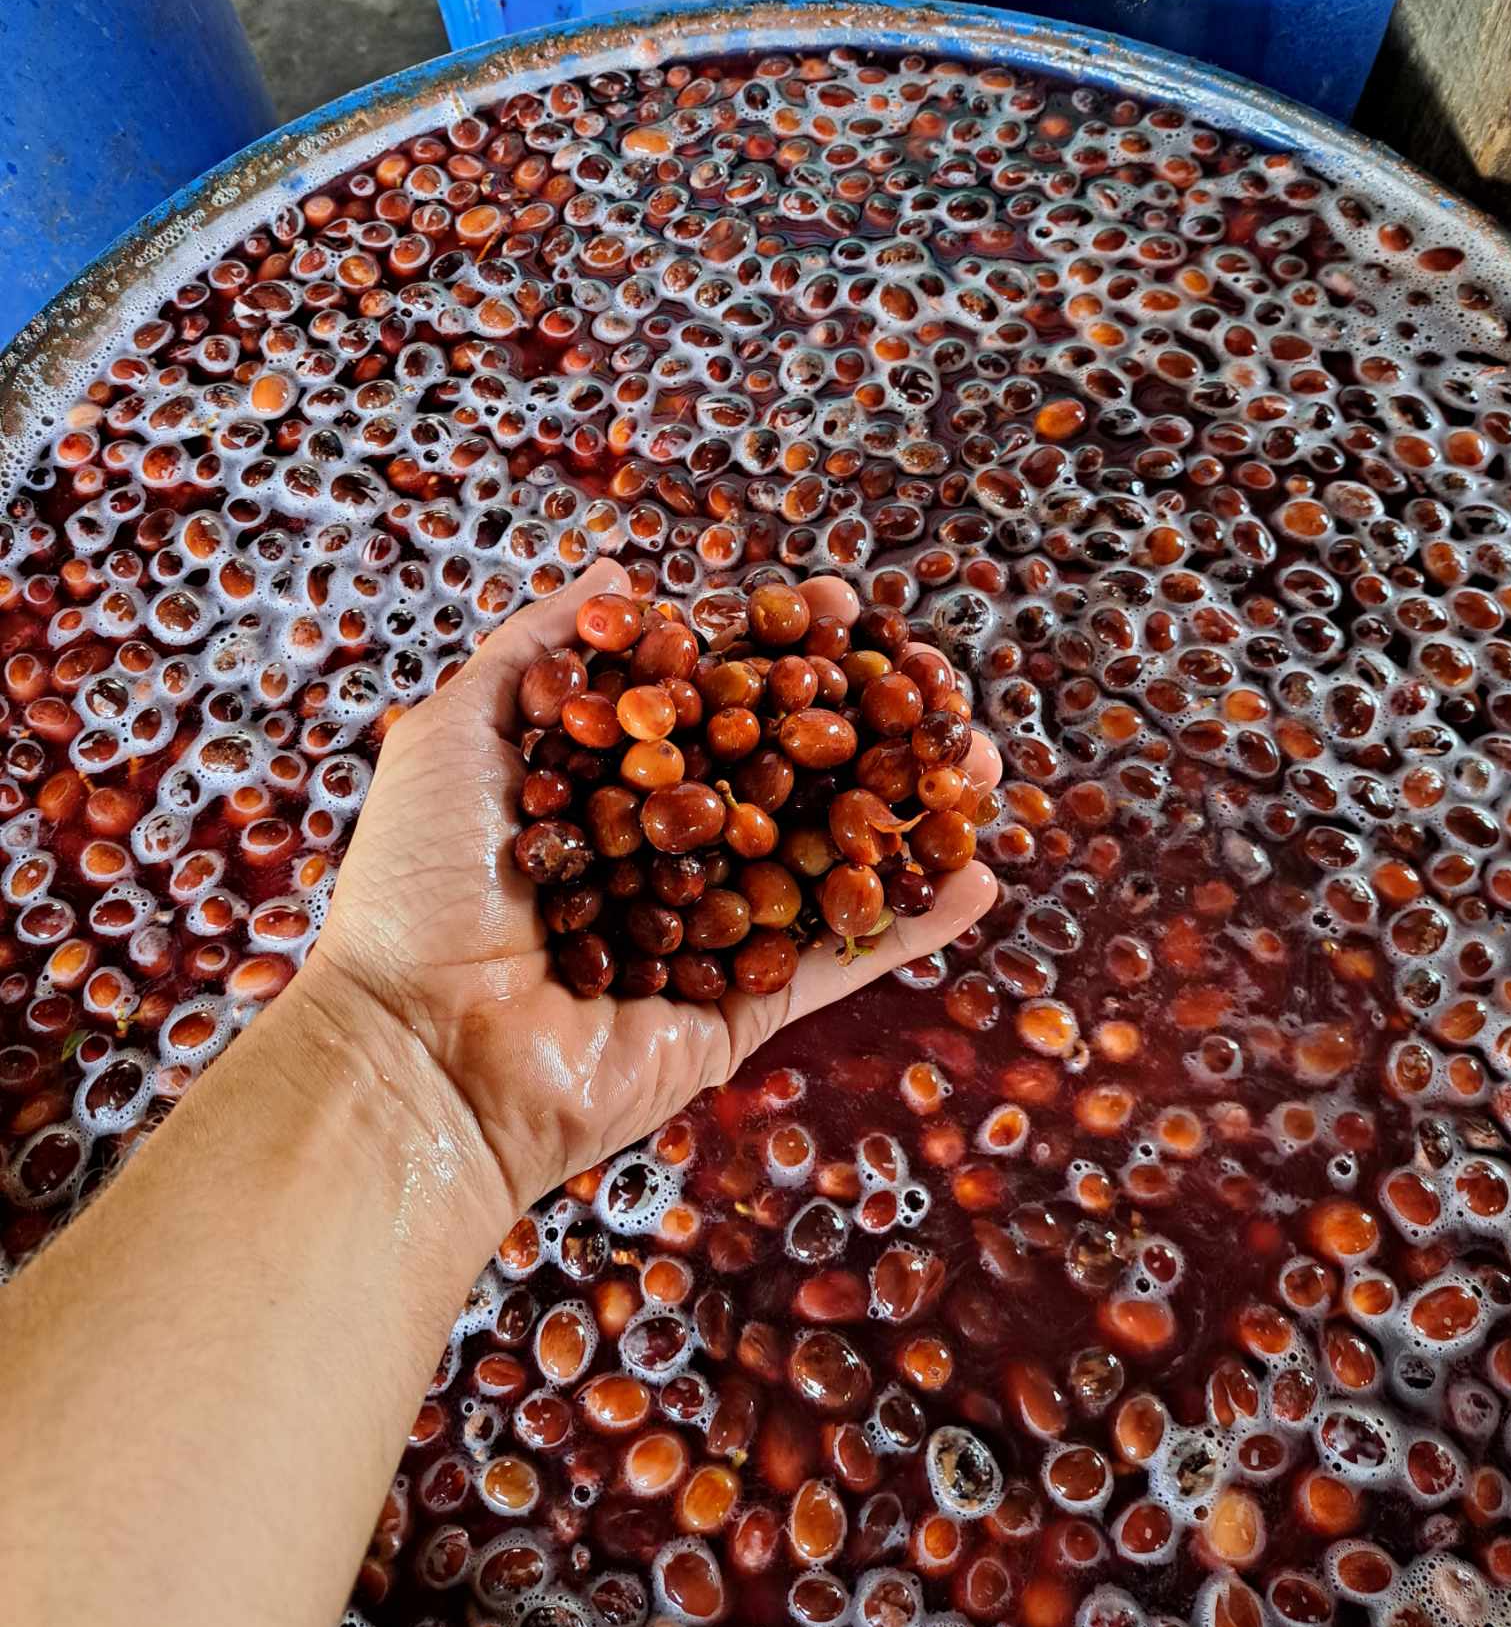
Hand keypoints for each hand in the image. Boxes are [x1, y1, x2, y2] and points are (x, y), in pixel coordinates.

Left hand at [310, 560, 1000, 1215]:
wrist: (418, 1051)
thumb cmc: (417, 890)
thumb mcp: (455, 734)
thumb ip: (538, 651)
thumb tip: (616, 575)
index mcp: (601, 791)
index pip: (707, 703)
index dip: (769, 651)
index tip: (829, 601)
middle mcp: (664, 858)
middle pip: (782, 775)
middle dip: (860, 724)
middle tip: (930, 674)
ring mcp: (709, 938)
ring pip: (825, 861)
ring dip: (908, 813)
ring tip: (977, 763)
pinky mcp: (740, 1012)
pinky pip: (837, 961)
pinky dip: (910, 926)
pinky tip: (978, 877)